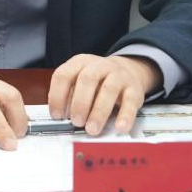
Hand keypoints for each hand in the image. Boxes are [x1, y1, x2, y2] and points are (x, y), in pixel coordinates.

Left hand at [47, 54, 161, 135]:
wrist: (127, 71)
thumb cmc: (98, 81)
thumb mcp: (79, 82)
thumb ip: (69, 96)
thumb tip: (62, 117)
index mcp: (80, 62)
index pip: (64, 75)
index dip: (57, 96)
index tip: (57, 115)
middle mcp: (99, 66)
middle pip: (87, 79)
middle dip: (79, 103)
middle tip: (76, 122)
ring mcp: (118, 75)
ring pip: (109, 89)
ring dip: (99, 111)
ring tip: (92, 129)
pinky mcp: (134, 89)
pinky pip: (130, 101)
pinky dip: (125, 115)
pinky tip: (120, 127)